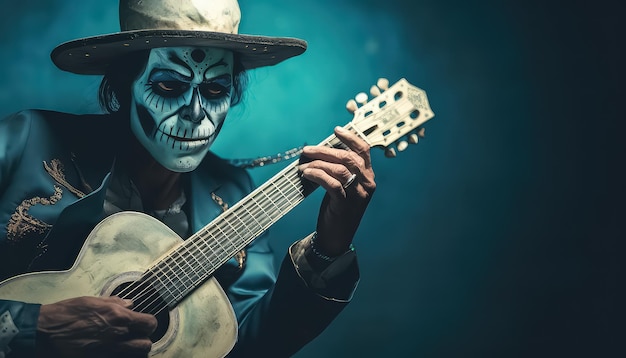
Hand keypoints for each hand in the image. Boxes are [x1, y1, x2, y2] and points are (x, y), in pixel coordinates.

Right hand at [37, 296, 156, 356]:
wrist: (46, 332)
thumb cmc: (67, 313)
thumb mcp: (93, 300)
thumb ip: (115, 302)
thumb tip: (129, 304)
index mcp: (119, 317)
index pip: (149, 323)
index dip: (148, 323)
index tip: (143, 322)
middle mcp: (118, 335)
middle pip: (146, 344)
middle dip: (143, 339)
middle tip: (136, 335)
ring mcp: (109, 350)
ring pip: (135, 354)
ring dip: (134, 349)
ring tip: (127, 344)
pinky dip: (121, 354)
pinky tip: (113, 349)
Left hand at [299, 126, 375, 255]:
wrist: (336, 238)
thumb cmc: (338, 209)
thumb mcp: (344, 187)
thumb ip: (339, 171)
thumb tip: (319, 152)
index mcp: (368, 177)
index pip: (364, 151)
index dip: (350, 138)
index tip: (336, 130)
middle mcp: (367, 184)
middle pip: (348, 157)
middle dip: (325, 150)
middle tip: (307, 150)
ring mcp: (358, 195)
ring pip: (340, 169)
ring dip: (318, 163)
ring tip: (303, 164)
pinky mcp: (345, 205)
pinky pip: (332, 184)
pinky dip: (318, 175)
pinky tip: (307, 174)